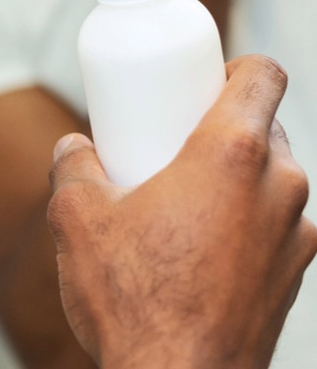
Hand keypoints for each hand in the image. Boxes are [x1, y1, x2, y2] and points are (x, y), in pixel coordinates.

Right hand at [47, 56, 316, 368]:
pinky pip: (274, 224)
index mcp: (231, 155)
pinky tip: (195, 245)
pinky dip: (244, 219)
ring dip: (233, 175)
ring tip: (179, 196)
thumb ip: (73, 166)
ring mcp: (296, 237)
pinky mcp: (295, 278)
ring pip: (272, 177)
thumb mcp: (77, 217)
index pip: (264, 75)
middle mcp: (277, 189)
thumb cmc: (134, 303)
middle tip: (172, 137)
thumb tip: (75, 149)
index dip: (234, 65)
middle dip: (221, 123)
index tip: (199, 77)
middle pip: (265, 125)